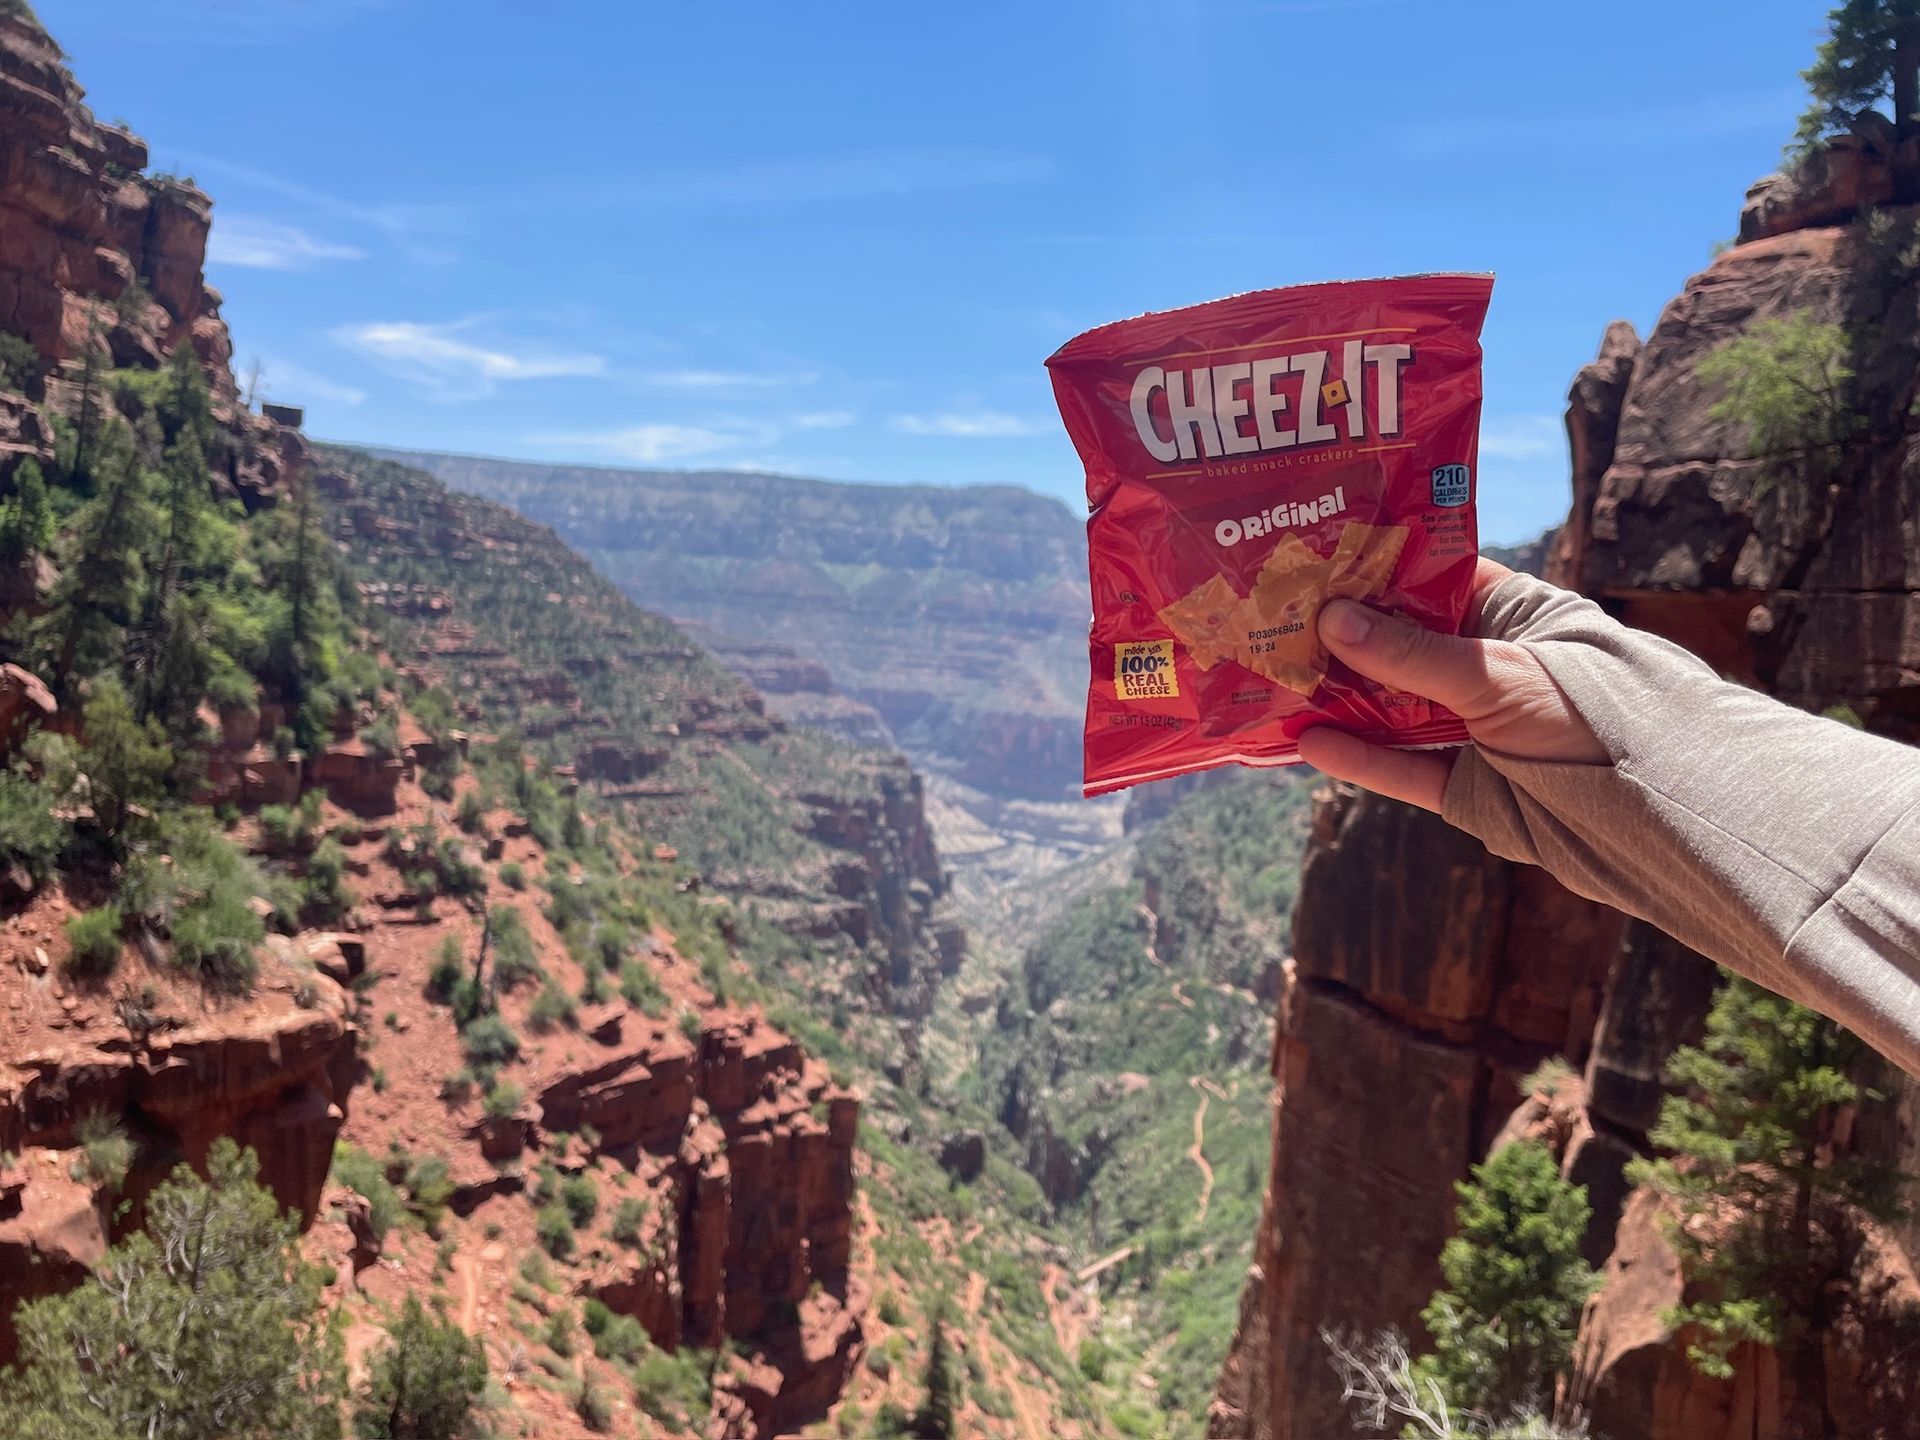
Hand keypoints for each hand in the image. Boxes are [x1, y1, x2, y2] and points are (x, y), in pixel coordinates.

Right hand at [1295, 559, 1604, 811]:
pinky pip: (1402, 768)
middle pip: (1402, 645)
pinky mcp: (1466, 784)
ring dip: (1340, 698)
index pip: (1435, 578)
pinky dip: (1359, 759)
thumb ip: (1414, 654)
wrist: (1650, 812)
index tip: (1320, 555)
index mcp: (1511, 616)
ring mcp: (1474, 727)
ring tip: (1277, 679)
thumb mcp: (1498, 674)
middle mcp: (1487, 666)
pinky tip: (1309, 743)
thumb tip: (1331, 621)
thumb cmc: (1591, 712)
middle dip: (1345, 636)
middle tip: (1277, 617)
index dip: (1381, 567)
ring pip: (1395, 708)